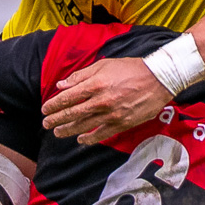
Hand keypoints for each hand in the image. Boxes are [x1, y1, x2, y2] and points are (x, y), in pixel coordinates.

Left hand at [42, 57, 169, 143]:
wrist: (159, 79)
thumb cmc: (131, 68)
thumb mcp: (104, 65)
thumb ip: (81, 76)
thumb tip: (61, 85)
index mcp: (95, 84)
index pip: (67, 97)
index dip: (54, 105)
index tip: (45, 109)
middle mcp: (101, 101)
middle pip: (72, 114)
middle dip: (56, 120)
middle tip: (46, 124)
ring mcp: (112, 114)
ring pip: (84, 126)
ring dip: (68, 130)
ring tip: (58, 132)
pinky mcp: (122, 123)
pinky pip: (101, 134)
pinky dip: (89, 139)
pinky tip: (80, 140)